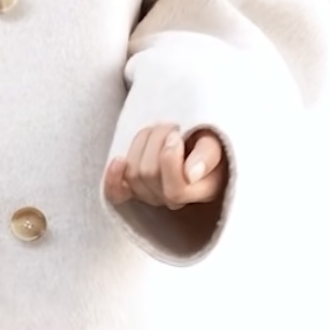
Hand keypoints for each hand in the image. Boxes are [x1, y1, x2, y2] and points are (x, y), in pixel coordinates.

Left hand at [104, 123, 227, 210]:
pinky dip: (113, 178)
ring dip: (142, 143)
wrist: (196, 140)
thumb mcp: (217, 142)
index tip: (177, 134)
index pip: (175, 190)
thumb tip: (190, 174)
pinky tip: (117, 161)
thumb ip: (207, 155)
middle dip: (157, 140)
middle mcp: (174, 201)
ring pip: (133, 174)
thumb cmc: (210, 141)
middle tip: (171, 127)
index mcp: (201, 192)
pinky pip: (117, 194)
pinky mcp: (134, 189)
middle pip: (149, 175)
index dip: (170, 157)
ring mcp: (153, 196)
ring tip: (159, 132)